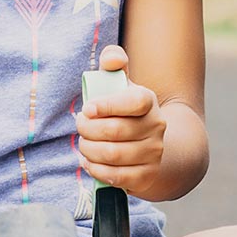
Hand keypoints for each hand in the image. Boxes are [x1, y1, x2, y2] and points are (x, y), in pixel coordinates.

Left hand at [75, 45, 166, 195]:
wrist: (149, 144)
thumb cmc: (125, 110)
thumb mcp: (120, 84)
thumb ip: (114, 62)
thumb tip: (112, 59)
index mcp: (148, 101)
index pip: (133, 102)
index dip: (107, 105)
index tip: (87, 109)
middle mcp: (156, 126)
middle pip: (115, 131)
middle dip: (88, 129)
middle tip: (80, 126)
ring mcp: (154, 153)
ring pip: (113, 155)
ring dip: (89, 150)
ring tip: (83, 144)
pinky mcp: (146, 175)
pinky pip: (116, 176)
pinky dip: (96, 170)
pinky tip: (89, 162)